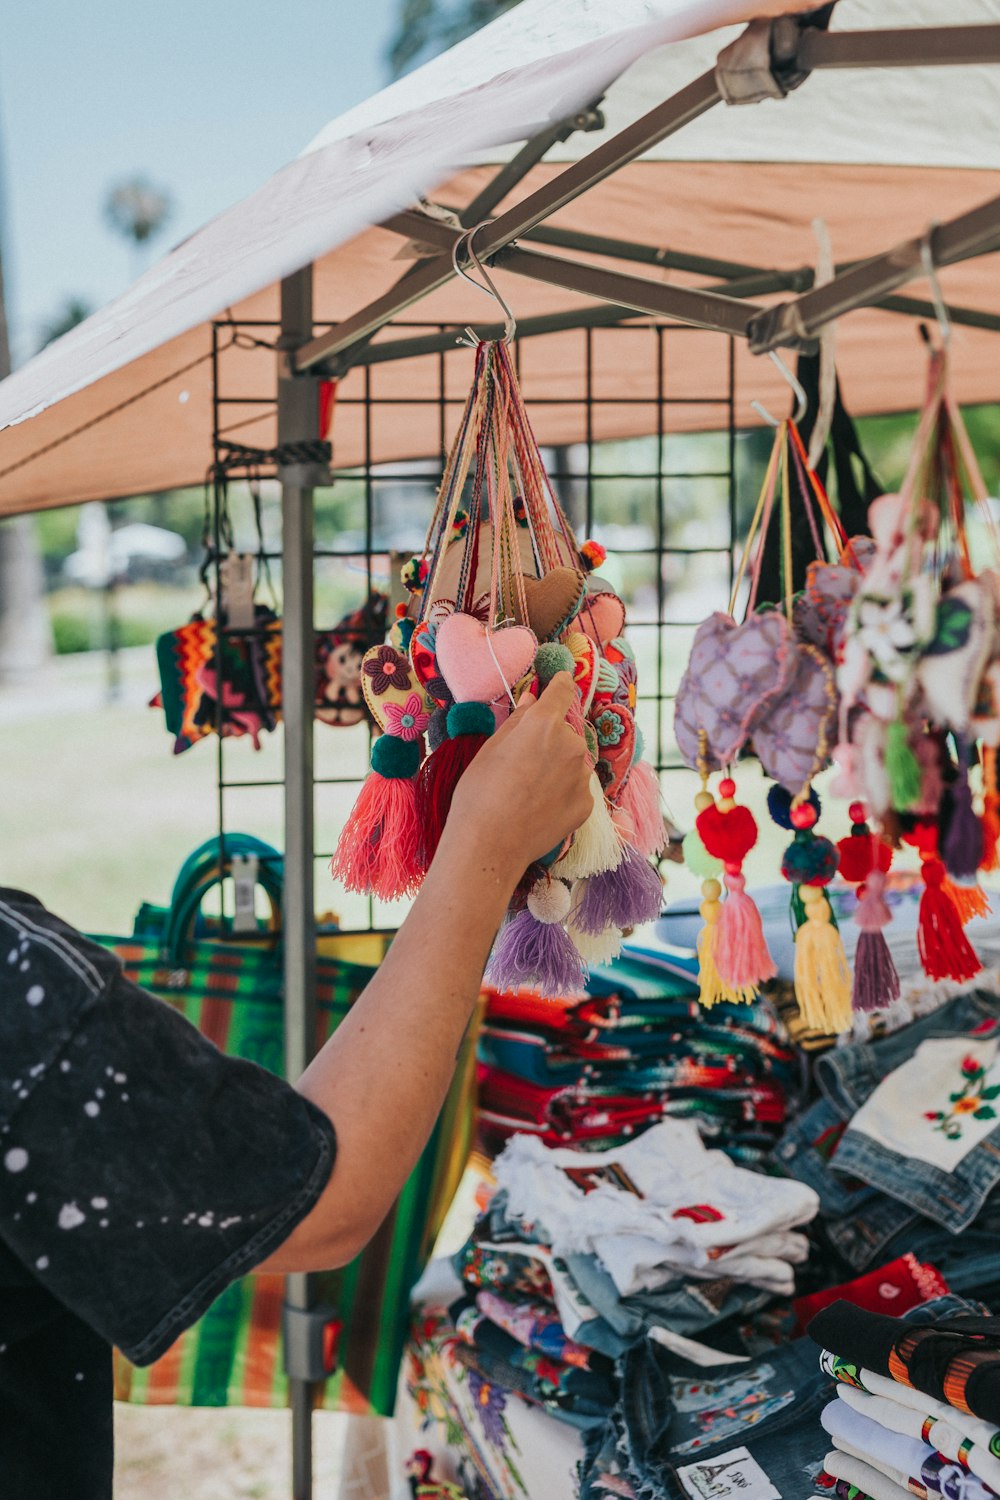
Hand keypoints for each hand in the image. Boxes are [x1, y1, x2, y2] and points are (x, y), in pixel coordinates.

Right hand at [445, 672, 593, 874]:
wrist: (489, 844)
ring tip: (527, 791)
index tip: (561, 681)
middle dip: (549, 741)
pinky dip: (562, 794)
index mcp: (545, 724)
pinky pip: (576, 790)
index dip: (560, 684)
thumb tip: (532, 701)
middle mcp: (571, 745)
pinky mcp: (587, 804)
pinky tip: (538, 808)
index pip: (562, 691)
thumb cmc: (479, 793)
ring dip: (557, 768)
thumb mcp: (491, 748)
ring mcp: (582, 776)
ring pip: (572, 762)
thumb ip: (518, 721)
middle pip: (565, 733)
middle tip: (521, 764)